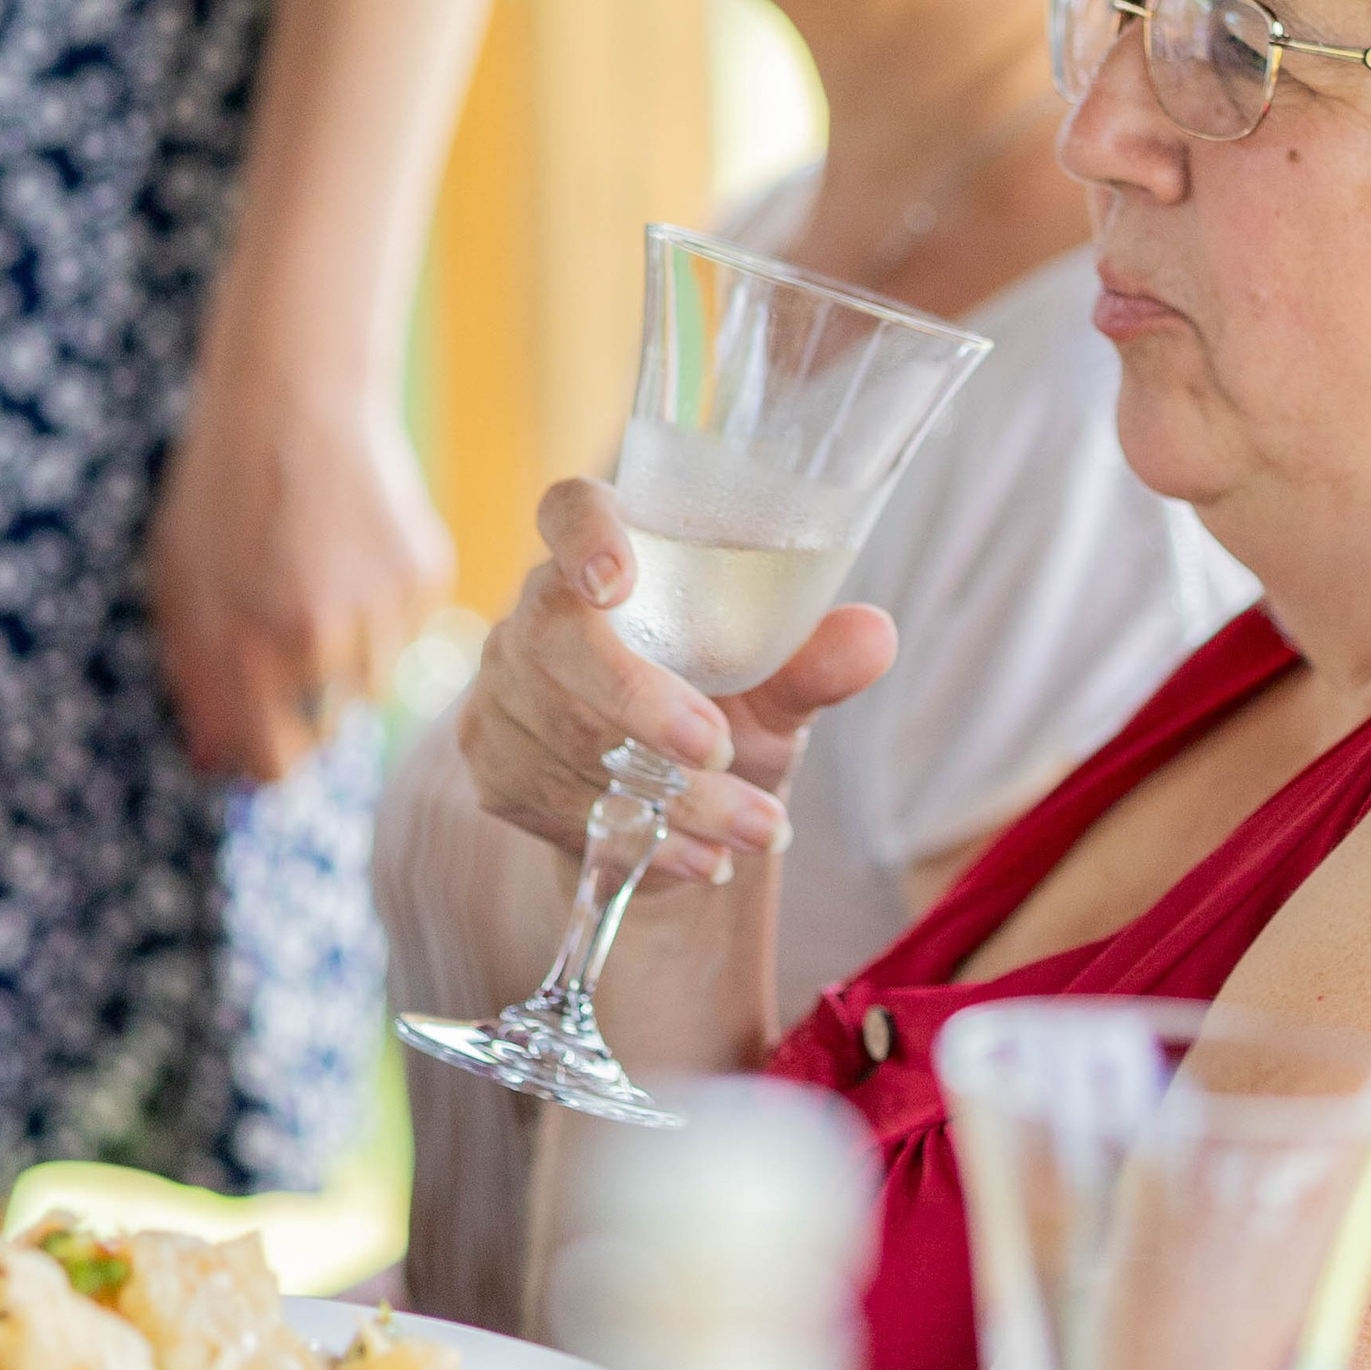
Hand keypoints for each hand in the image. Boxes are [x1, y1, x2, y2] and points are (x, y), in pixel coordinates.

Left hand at [150, 379, 451, 781]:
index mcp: (249, 648)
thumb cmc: (220, 489)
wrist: (294, 399)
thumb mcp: (180, 582)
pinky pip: (410, 633)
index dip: (263, 757)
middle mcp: (323, 640)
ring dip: (347, 657)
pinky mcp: (426, 577)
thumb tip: (214, 758)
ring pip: (374, 682)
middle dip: (304, 701)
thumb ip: (196, 676)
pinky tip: (355, 555)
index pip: (274, 763)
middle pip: (330, 728)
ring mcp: (383, 609)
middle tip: (284, 632)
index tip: (260, 736)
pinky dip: (384, 611)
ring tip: (319, 581)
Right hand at [459, 475, 895, 885]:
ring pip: (566, 739)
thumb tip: (877, 635)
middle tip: (720, 752)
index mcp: (607, 559)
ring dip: (669, 795)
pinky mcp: (493, 764)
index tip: (616, 581)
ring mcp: (502, 690)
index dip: (584, 533)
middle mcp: (536, 614)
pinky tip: (703, 860)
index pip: (568, 510)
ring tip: (756, 831)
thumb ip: (814, 661)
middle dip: (642, 703)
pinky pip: (555, 801)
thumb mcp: (777, 690)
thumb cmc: (724, 714)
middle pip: (557, 640)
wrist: (668, 815)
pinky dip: (642, 836)